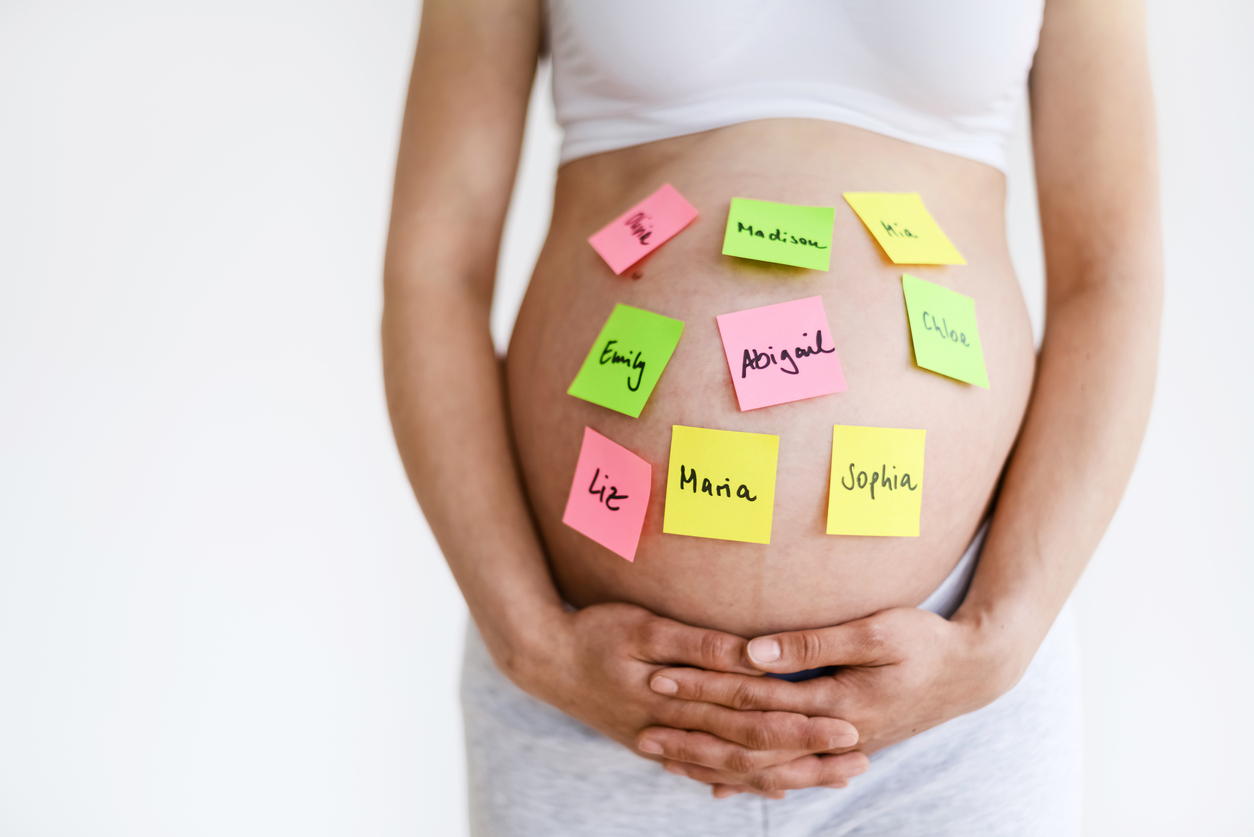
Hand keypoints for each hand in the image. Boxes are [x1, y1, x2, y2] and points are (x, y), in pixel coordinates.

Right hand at [511, 602, 868, 798]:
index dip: (800, 721)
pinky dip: (741, 781)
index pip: (752, 715)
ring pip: (735, 768)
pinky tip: (773, 787)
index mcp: (678, 699)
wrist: (542, 660)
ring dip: (786, 773)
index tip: (845, 724)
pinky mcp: (655, 746)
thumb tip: (753, 655)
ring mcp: (666, 744)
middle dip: (808, 755)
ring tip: (832, 775)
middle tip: (858, 757)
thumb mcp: (644, 627)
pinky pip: (707, 773)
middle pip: (753, 749)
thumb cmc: (595, 631)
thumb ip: (700, 646)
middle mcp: (677, 731)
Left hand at [639, 606, 1018, 794]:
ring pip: (764, 765)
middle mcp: (831, 733)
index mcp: (835, 701)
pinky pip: (787, 771)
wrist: (973, 673)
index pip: (754, 698)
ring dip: (714, 762)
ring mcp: (836, 745)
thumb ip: (814, 643)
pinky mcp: (841, 745)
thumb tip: (754, 652)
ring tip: (667, 761)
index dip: (705, 688)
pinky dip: (751, 777)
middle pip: (749, 740)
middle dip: (695, 735)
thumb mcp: (877, 632)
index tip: (660, 676)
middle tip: (644, 731)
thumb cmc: (926, 642)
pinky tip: (720, 784)